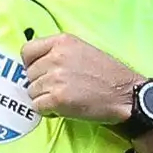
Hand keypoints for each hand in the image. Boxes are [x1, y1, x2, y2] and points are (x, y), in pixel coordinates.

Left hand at [19, 32, 146, 124]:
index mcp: (62, 41)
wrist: (125, 94)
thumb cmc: (108, 74)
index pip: (27, 51)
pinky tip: (64, 108)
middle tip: (61, 88)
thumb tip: (35, 63)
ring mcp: (55, 78)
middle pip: (29, 75)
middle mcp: (56, 57)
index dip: (31, 64)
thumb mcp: (82, 49)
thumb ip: (58, 52)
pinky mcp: (57, 98)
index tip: (41, 72)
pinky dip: (48, 111)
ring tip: (66, 98)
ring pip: (32, 92)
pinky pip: (37, 107)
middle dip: (41, 84)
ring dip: (44, 98)